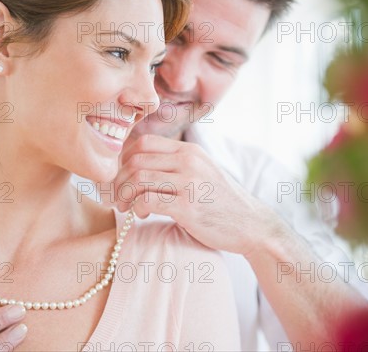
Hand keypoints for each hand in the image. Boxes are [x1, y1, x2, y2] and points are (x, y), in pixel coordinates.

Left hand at [114, 135, 273, 255]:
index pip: (143, 143)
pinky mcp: (187, 206)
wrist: (251, 225)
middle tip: (116, 197)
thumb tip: (138, 165)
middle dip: (118, 180)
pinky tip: (143, 215)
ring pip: (138, 178)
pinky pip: (148, 201)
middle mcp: (189, 161)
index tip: (120, 177)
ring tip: (125, 207)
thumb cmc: (220, 202)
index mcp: (189, 151)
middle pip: (136, 160)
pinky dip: (137, 208)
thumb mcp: (202, 172)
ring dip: (124, 195)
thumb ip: (176, 165)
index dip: (123, 159)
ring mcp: (189, 183)